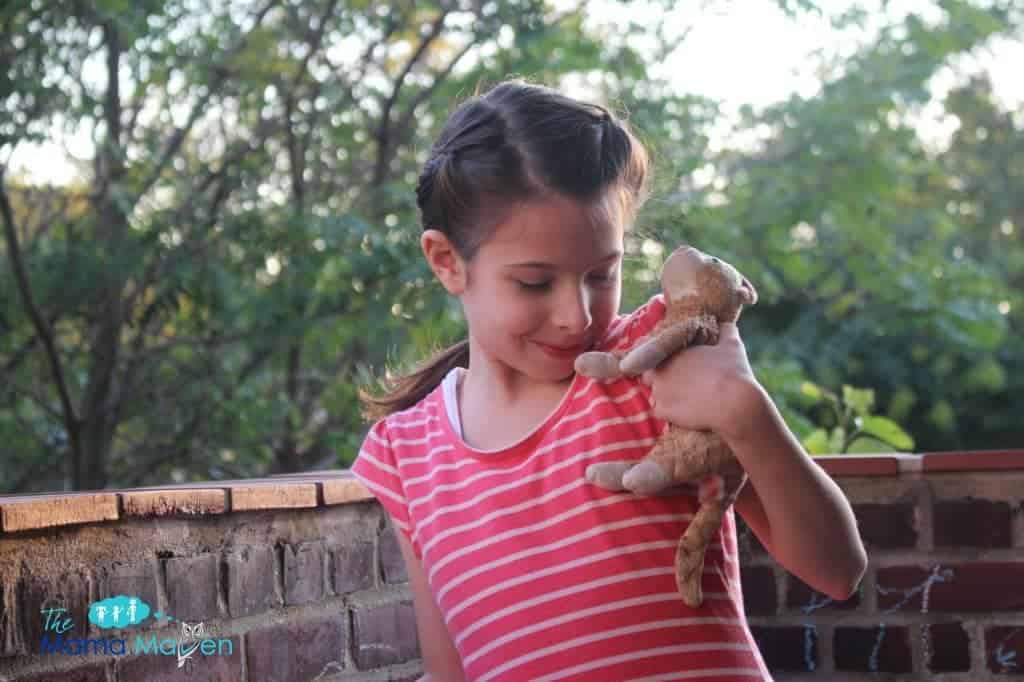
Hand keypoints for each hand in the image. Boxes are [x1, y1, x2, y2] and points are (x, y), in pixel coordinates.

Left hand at [640, 322, 763, 437]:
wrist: (733, 403)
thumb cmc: (733, 372)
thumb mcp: (732, 344)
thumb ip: (725, 330)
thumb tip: (725, 323)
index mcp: (673, 352)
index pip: (655, 353)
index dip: (664, 361)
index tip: (675, 366)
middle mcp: (660, 369)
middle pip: (649, 374)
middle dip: (660, 378)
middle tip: (678, 384)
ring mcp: (659, 391)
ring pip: (654, 394)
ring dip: (665, 396)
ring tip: (683, 400)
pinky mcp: (663, 411)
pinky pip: (659, 412)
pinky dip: (668, 413)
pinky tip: (682, 412)